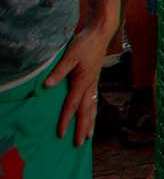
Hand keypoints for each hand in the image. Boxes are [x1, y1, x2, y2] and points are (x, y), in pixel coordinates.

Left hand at [46, 18, 115, 139]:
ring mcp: (94, 83)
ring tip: (88, 136)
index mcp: (83, 81)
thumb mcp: (69, 55)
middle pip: (86, 111)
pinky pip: (94, 100)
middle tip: (79, 144)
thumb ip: (58, 72)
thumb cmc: (84, 43)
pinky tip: (91, 116)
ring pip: (92, 107)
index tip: (61, 134)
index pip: (72, 105)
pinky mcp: (94, 80)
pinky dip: (93, 112)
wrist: (101, 34)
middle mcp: (90, 85)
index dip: (66, 120)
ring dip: (90, 123)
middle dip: (83, 128)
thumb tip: (47, 86)